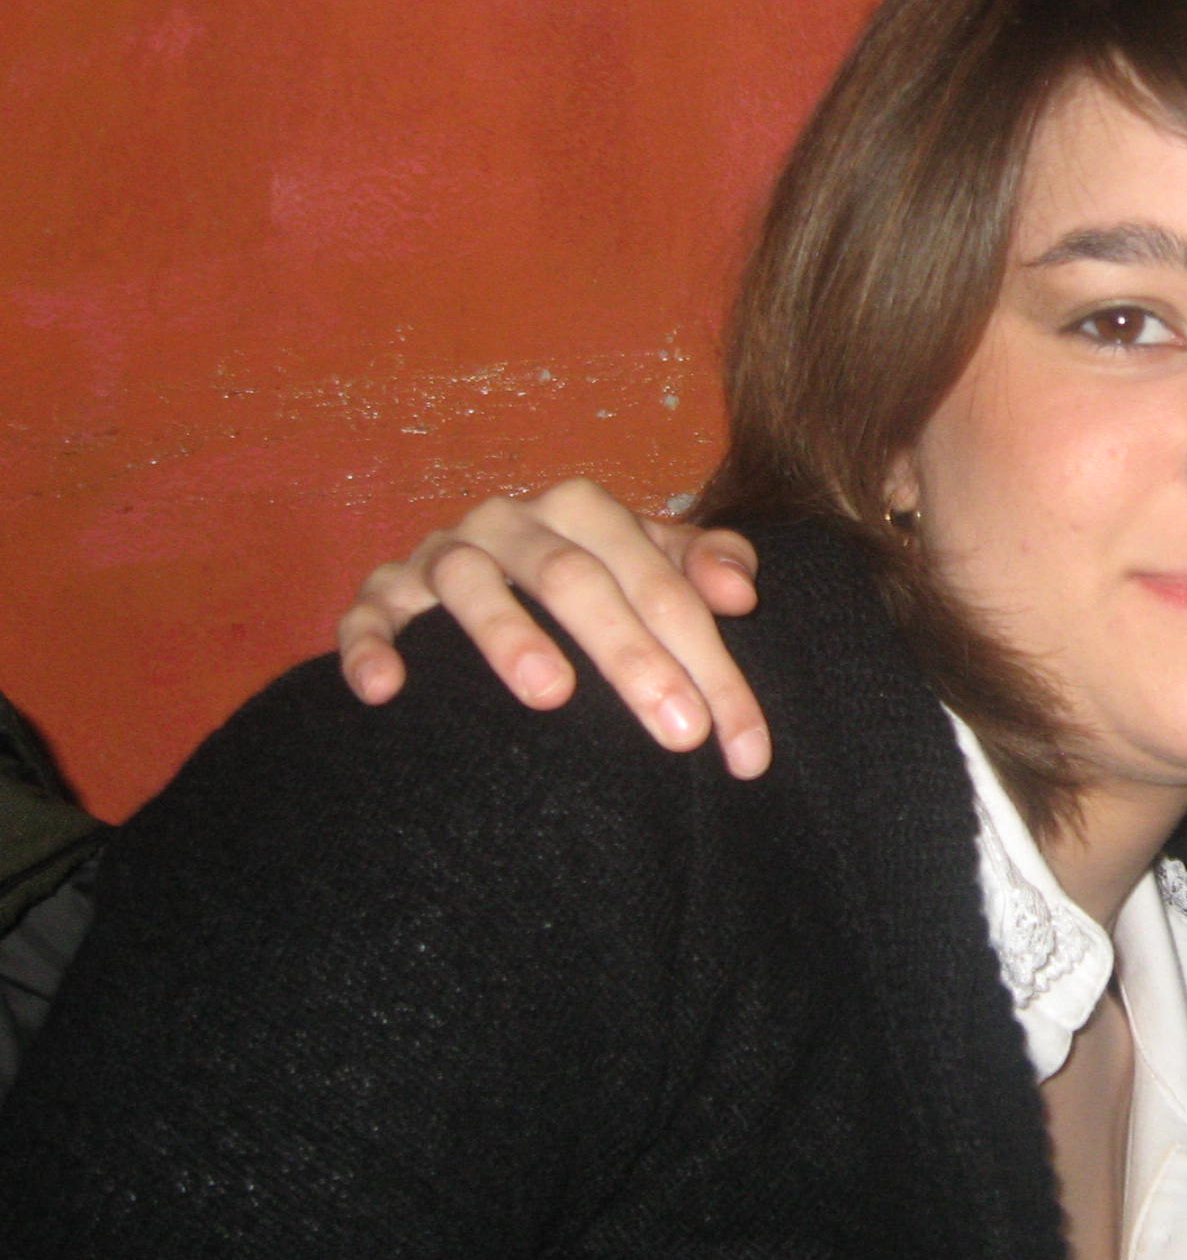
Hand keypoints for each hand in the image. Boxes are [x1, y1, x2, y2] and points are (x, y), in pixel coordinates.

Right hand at [334, 480, 771, 776]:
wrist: (484, 566)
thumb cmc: (592, 576)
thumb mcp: (654, 563)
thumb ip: (706, 565)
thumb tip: (742, 591)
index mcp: (585, 509)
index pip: (662, 586)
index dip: (712, 665)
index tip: (744, 749)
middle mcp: (511, 520)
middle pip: (575, 580)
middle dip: (633, 656)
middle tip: (681, 732)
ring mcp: (441, 553)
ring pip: (471, 582)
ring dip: (509, 634)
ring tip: (553, 695)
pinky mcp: (382, 592)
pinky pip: (370, 613)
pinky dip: (374, 646)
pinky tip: (390, 690)